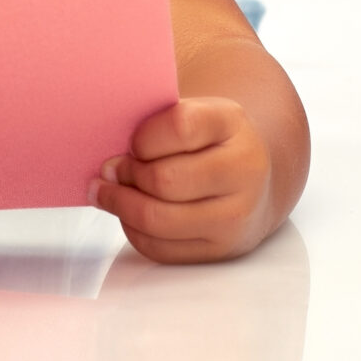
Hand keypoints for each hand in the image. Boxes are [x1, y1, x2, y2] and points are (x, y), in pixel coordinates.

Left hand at [89, 96, 274, 262]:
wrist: (253, 181)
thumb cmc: (208, 142)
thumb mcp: (194, 112)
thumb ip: (156, 116)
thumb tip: (107, 133)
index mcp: (232, 123)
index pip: (180, 126)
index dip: (143, 137)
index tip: (130, 142)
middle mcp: (244, 170)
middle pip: (165, 179)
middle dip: (127, 175)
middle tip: (111, 169)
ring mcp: (236, 215)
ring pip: (158, 219)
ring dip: (121, 204)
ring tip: (108, 191)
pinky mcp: (221, 249)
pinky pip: (160, 248)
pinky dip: (133, 230)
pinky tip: (128, 213)